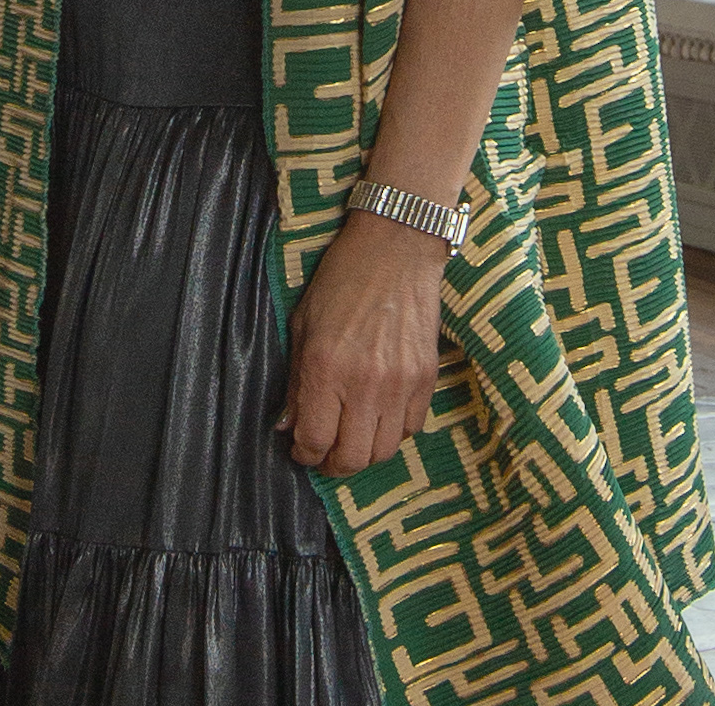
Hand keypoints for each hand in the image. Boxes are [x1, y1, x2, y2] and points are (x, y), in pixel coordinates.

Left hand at [277, 210, 449, 477]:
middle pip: (353, 458)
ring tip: (352, 439)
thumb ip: (296, 382)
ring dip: (364, 453)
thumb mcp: (303, 325)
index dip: (304, 454)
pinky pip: (411, 429)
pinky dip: (393, 433)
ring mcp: (401, 383)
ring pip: (385, 451)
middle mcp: (366, 384)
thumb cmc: (342, 280)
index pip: (315, 441)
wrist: (396, 248)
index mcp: (327, 369)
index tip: (300, 448)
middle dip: (334, 465)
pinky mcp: (427, 378)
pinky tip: (379, 417)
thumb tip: (287, 425)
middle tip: (324, 454)